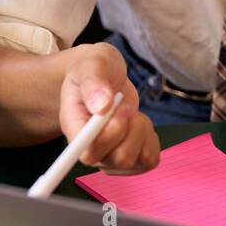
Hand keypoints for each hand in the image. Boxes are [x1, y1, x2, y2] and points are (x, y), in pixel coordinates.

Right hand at [59, 42, 159, 174]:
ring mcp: (111, 160)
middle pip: (119, 158)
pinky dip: (151, 138)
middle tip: (122, 104)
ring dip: (141, 130)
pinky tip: (137, 124)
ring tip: (128, 111)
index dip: (107, 140)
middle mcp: (90, 150)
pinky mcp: (131, 161)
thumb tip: (102, 105)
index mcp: (74, 128)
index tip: (117, 112)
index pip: (87, 154)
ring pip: (138, 159)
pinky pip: (151, 159)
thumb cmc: (95, 69)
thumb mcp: (92, 64)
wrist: (106, 77)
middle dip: (130, 127)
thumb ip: (94, 82)